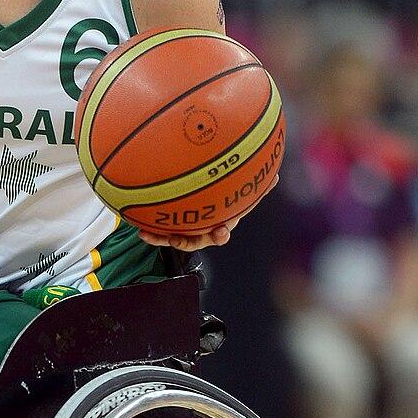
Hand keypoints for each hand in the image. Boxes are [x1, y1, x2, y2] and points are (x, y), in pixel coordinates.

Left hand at [137, 174, 279, 251]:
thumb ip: (253, 186)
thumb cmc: (222, 200)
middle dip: (190, 241)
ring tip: (152, 236)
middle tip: (177, 239)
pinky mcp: (169, 230)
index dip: (220, 233)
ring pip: (177, 240)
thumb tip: (276, 176)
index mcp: (218, 224)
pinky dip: (152, 234)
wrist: (196, 202)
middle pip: (196, 240)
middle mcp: (202, 231)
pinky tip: (141, 232)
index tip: (220, 230)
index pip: (221, 232)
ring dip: (165, 239)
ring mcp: (186, 232)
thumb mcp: (236, 191)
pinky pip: (160, 233)